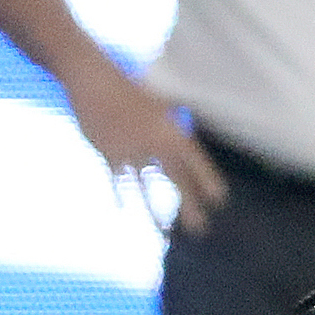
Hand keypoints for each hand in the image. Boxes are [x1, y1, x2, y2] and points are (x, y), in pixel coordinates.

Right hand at [64, 61, 226, 231]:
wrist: (94, 81)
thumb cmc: (129, 90)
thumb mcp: (161, 102)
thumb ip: (175, 124)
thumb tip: (187, 139)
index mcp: (171, 129)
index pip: (195, 160)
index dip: (207, 180)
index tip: (220, 200)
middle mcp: (154, 143)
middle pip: (175, 179)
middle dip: (189, 205)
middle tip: (200, 229)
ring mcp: (130, 150)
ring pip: (144, 187)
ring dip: (154, 212)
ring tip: (164, 233)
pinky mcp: (107, 152)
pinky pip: (116, 179)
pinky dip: (119, 194)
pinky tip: (123, 210)